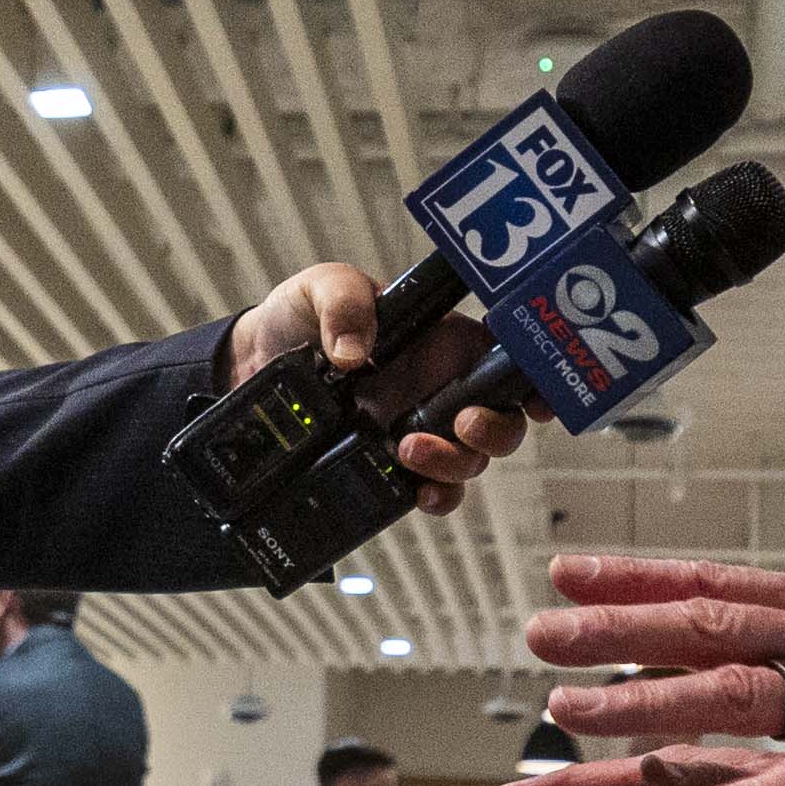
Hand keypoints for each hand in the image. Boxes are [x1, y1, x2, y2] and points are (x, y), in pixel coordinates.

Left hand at [222, 264, 528, 513]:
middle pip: (501, 420)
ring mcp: (417, 433)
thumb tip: (355, 350)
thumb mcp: (319, 287)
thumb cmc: (295, 318)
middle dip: (496, 430)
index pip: (506, 359)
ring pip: (469, 461)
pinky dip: (436, 498)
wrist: (243, 369)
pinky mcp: (388, 468)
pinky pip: (431, 492)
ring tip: (408, 448)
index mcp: (439, 342)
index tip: (540, 398)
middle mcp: (439, 391)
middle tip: (463, 423)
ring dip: (454, 462)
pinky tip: (419, 494)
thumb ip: (344, 302)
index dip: (537, 380)